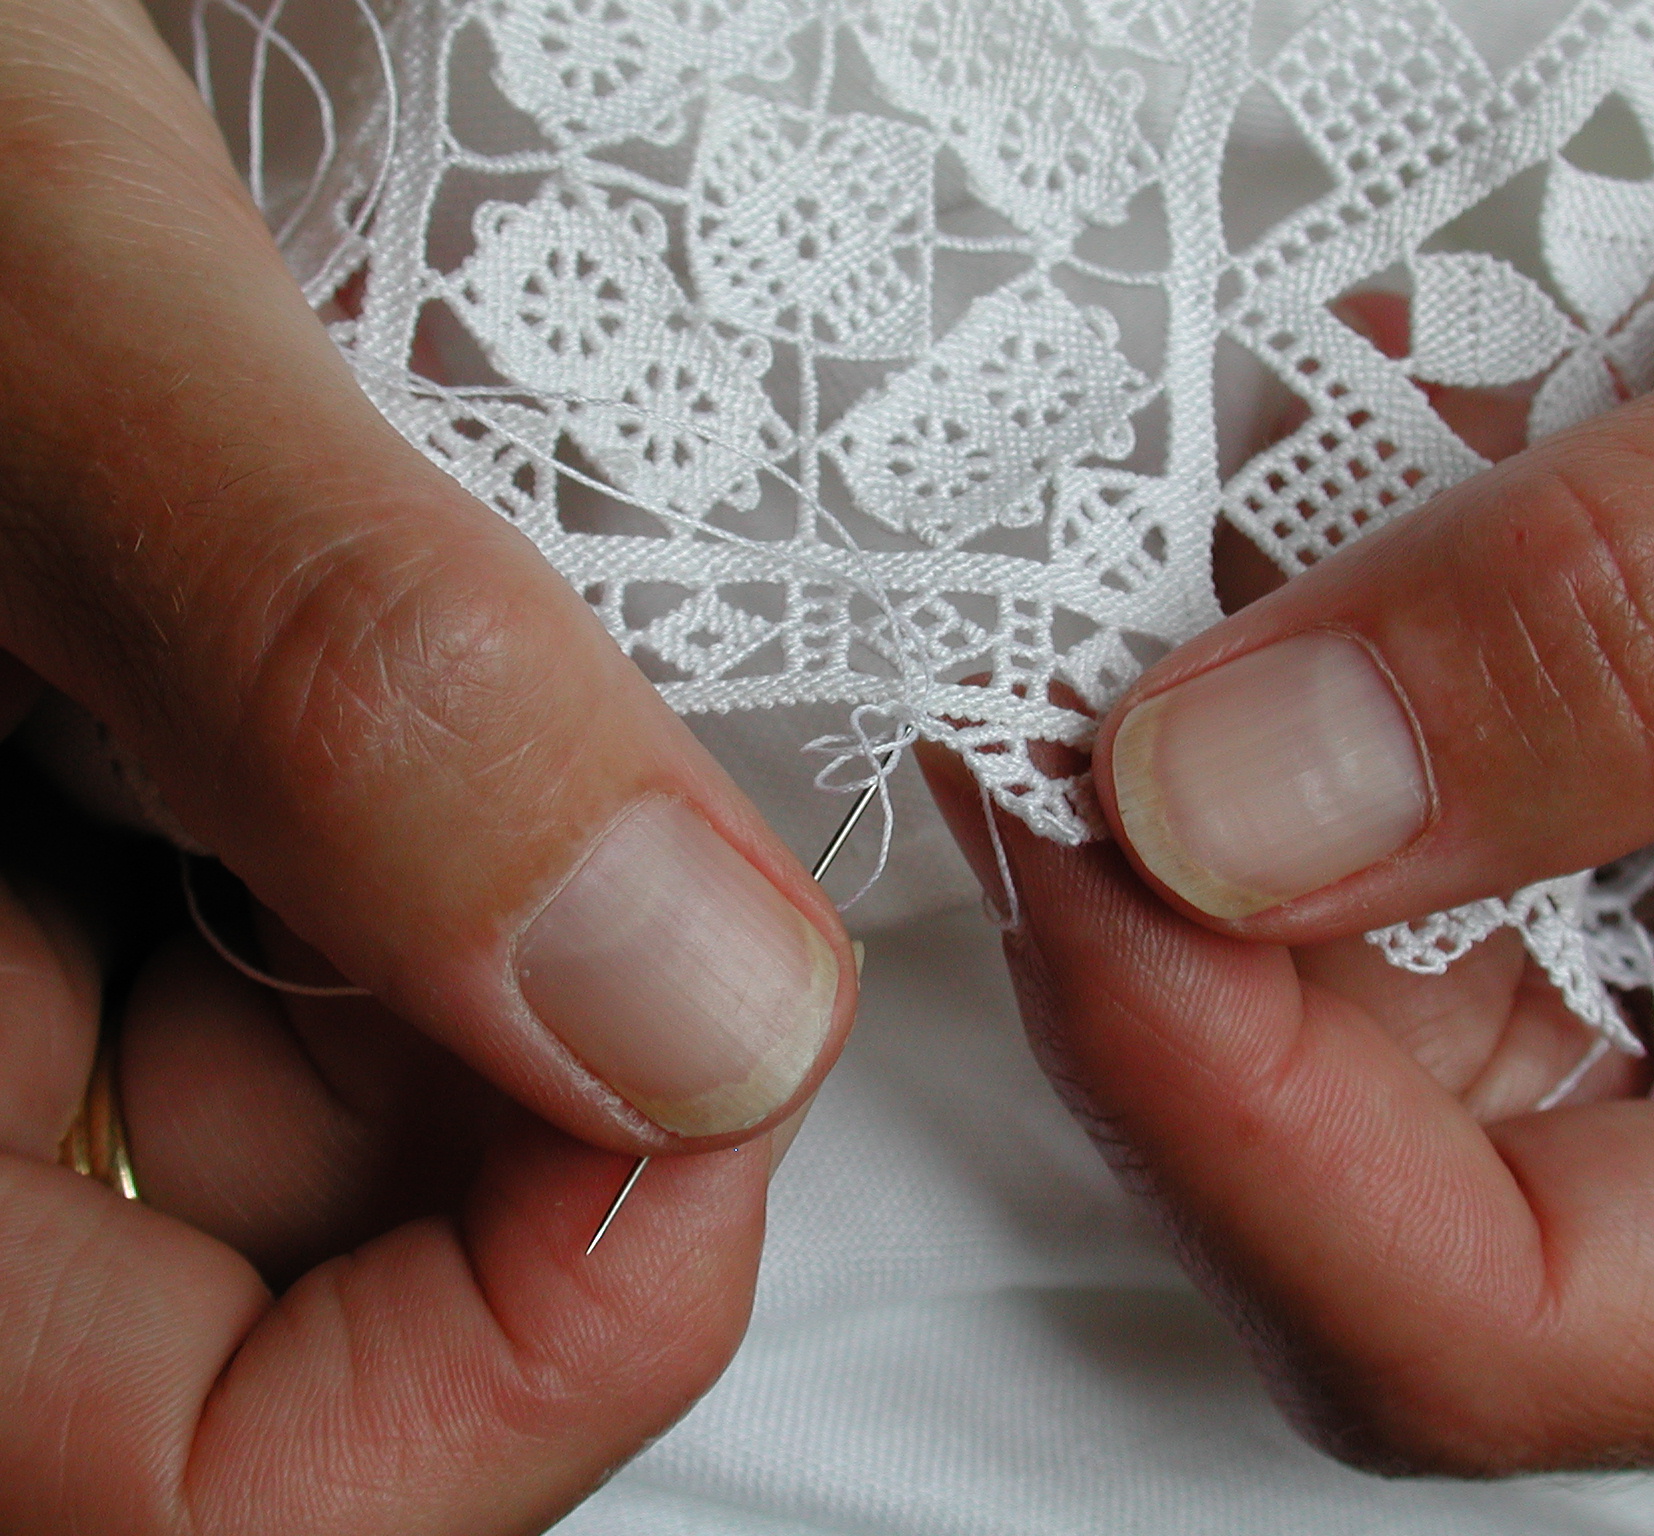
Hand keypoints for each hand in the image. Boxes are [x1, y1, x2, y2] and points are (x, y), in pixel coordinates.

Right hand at [0, 2, 854, 1527]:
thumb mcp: (20, 330)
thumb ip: (336, 676)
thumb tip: (708, 1014)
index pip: (218, 1498)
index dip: (550, 1333)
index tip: (744, 1039)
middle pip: (337, 1298)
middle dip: (547, 1043)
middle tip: (602, 751)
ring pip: (347, 1119)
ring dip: (485, 898)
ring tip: (414, 626)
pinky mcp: (56, 901)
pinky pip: (297, 964)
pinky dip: (406, 824)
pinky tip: (350, 639)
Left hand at [926, 0, 1653, 1472]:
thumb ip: (1640, 630)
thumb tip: (1229, 807)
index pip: (1489, 1314)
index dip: (1205, 1103)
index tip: (1057, 822)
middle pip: (1342, 1130)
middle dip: (1170, 867)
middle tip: (1070, 628)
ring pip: (1320, 933)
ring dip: (1228, 705)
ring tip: (1253, 470)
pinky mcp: (1629, 795)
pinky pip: (1371, 773)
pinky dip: (1309, 615)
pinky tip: (1344, 451)